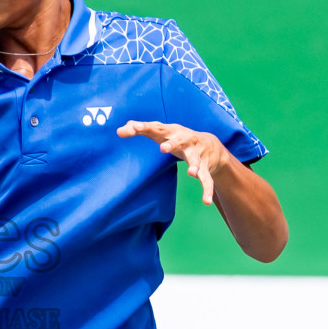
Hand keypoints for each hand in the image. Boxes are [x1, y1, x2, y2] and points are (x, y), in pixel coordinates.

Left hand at [116, 120, 230, 204]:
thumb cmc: (175, 136)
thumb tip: (118, 131)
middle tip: (163, 149)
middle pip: (178, 141)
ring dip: (194, 165)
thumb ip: (139, 129)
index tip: (135, 128)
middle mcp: (185, 140)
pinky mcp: (204, 167)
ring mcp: (196, 154)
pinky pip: (206, 179)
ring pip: (195, 160)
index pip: (156, 127)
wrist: (209, 143)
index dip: (145, 127)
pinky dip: (207, 190)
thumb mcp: (159, 131)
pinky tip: (206, 201)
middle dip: (172, 144)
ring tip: (191, 173)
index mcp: (172, 131)